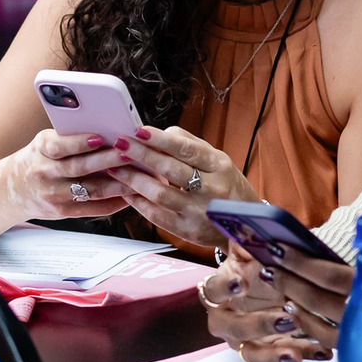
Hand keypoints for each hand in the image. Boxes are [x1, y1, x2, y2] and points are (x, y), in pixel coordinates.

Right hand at [0, 129, 133, 220]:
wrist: (13, 190)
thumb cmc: (41, 157)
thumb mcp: (47, 142)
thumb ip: (71, 136)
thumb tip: (111, 130)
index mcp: (41, 149)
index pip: (58, 146)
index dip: (79, 142)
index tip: (100, 138)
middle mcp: (44, 173)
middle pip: (79, 168)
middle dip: (107, 161)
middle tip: (131, 154)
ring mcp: (52, 195)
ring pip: (90, 190)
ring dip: (118, 184)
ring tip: (140, 176)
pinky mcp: (62, 212)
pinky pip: (92, 208)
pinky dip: (114, 202)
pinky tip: (131, 194)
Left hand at [105, 127, 260, 245]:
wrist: (245, 225)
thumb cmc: (227, 185)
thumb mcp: (219, 160)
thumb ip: (191, 145)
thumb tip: (162, 132)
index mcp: (219, 165)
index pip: (186, 149)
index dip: (161, 140)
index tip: (139, 130)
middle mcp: (211, 188)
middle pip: (170, 169)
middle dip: (142, 155)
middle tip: (120, 144)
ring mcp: (198, 211)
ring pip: (160, 193)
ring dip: (134, 179)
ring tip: (116, 167)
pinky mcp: (187, 230)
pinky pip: (157, 215)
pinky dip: (139, 202)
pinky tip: (127, 191)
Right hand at [201, 244, 332, 361]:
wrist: (255, 281)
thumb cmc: (253, 263)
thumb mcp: (249, 248)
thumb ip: (248, 238)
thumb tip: (251, 221)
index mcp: (219, 290)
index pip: (214, 289)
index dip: (225, 287)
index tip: (242, 282)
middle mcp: (226, 319)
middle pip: (234, 328)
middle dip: (260, 324)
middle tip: (287, 317)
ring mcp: (244, 339)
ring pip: (253, 353)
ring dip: (275, 353)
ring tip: (296, 353)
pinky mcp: (265, 350)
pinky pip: (279, 358)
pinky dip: (301, 355)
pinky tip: (321, 351)